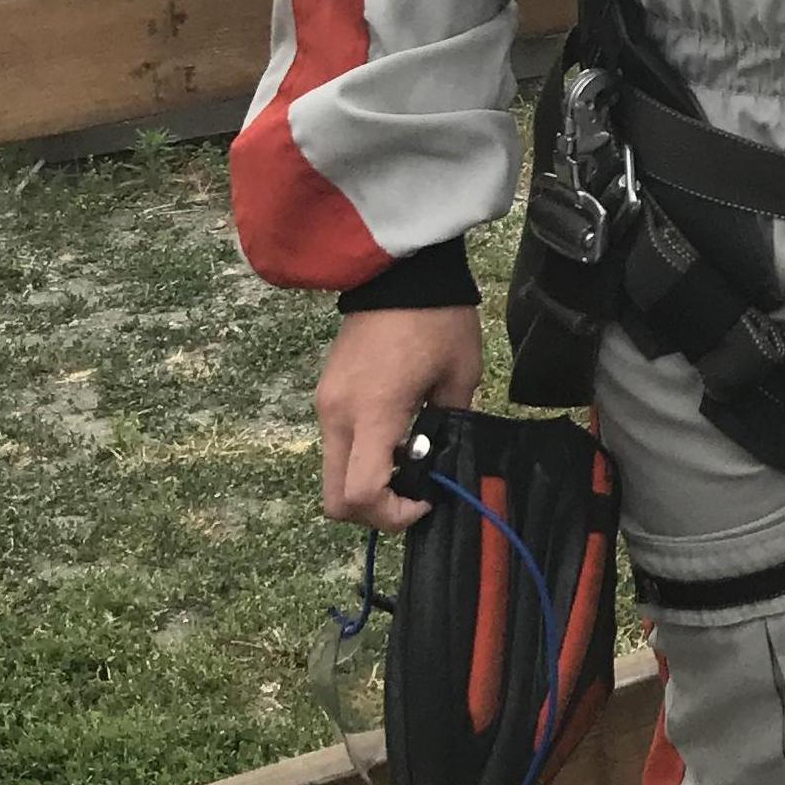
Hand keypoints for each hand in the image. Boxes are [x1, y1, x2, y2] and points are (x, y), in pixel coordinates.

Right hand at [317, 304, 483, 526]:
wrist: (400, 270)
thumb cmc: (437, 320)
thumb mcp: (459, 377)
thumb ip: (450, 428)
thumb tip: (439, 460)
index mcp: (373, 412)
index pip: (361, 493)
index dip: (394, 514)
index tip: (427, 498)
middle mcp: (337, 414)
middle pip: (335, 498)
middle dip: (374, 510)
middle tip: (413, 493)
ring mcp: (325, 404)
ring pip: (332, 473)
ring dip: (367, 482)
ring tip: (409, 457)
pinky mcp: (326, 393)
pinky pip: (336, 445)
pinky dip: (361, 456)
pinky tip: (395, 433)